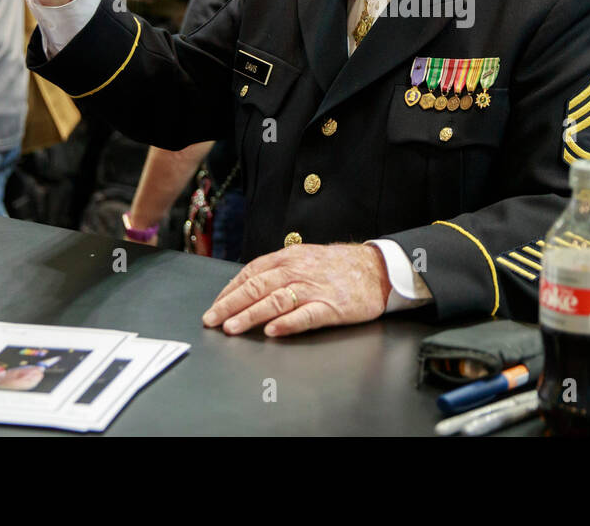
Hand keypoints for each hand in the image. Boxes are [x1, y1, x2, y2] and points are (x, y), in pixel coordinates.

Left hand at [203, 243, 390, 337]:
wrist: (377, 269)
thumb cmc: (339, 266)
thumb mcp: (305, 258)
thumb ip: (279, 269)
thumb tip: (248, 285)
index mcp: (289, 258)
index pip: (251, 273)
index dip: (229, 290)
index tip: (214, 307)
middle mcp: (298, 271)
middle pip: (257, 287)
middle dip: (230, 305)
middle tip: (212, 320)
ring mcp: (315, 289)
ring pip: (276, 300)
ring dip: (251, 315)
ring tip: (233, 328)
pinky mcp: (332, 307)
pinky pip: (306, 315)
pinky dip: (288, 323)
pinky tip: (273, 331)